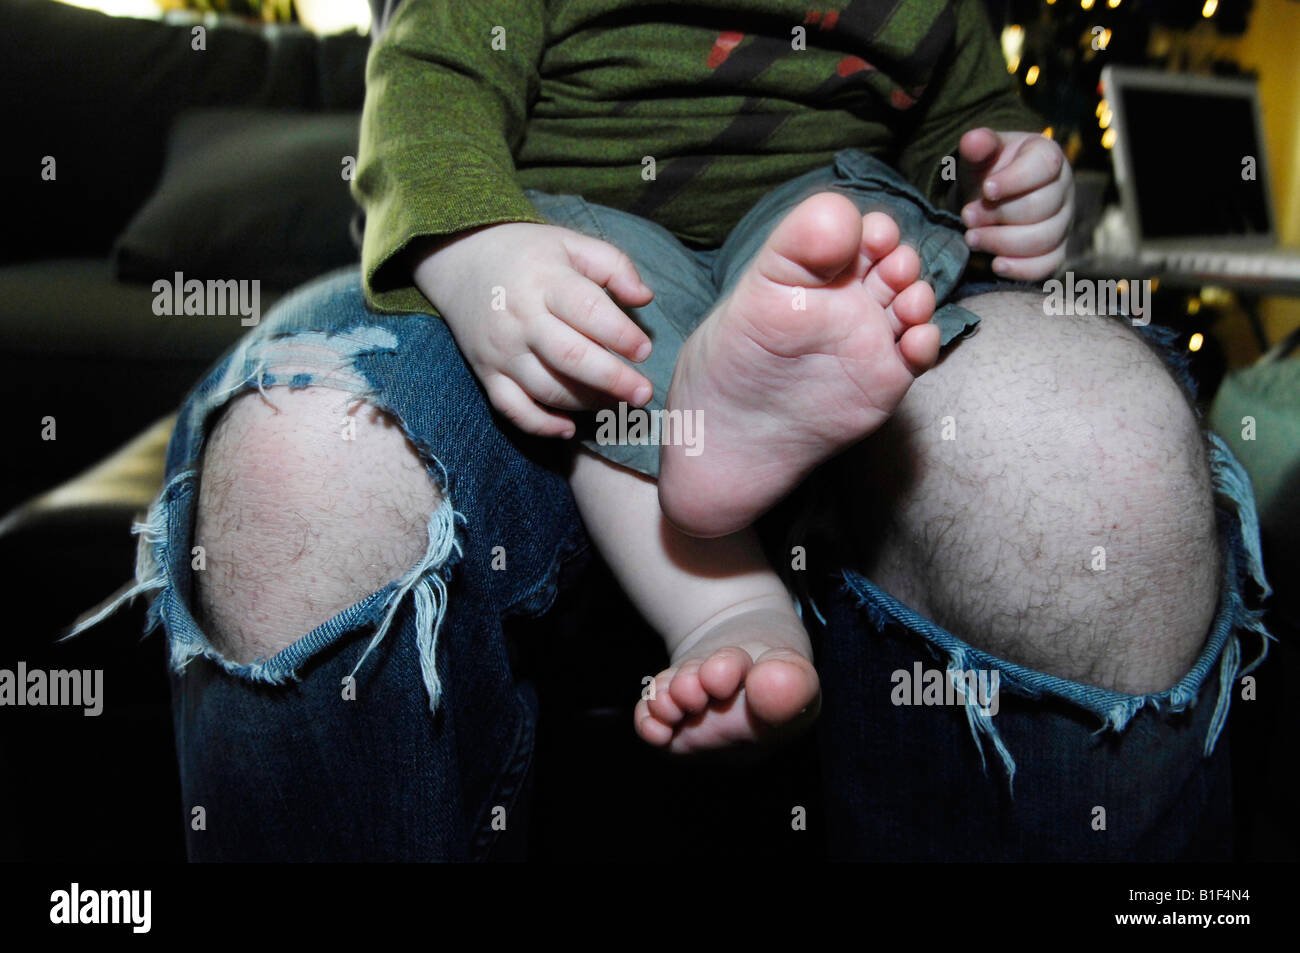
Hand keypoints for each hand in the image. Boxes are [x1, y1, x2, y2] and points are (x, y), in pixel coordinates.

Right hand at [412, 222, 654, 437]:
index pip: (587, 310)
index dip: (620, 334)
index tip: (645, 350)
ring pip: (547, 389)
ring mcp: (501, 350)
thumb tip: (645, 298)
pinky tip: (568, 428)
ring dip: (586, 403)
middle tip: (643, 394)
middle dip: (612, 380)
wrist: (460, 261)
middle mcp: (521, 318)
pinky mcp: (486, 373)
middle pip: (570, 357)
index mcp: (545, 280)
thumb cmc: (528, 254)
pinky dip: (540, 426)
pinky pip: (512, 409)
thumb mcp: (571, 243)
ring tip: (615, 403)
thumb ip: (614, 265)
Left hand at [957, 127, 1072, 280]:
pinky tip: (995, 264)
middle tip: (967, 217)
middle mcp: (1063, 190)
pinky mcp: (1056, 251)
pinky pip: (1048, 265)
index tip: (986, 190)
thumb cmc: (989, 172)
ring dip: (1002, 242)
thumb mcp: (981, 155)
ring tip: (971, 238)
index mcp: (1049, 158)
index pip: (1044, 168)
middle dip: (999, 216)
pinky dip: (1021, 269)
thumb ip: (979, 146)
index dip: (1015, 181)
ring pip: (1043, 239)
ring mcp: (1063, 222)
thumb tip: (973, 139)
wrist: (990, 198)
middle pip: (1041, 208)